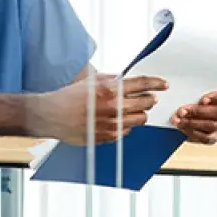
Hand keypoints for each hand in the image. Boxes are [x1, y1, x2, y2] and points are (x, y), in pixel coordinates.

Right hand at [27, 73, 166, 144]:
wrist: (52, 115)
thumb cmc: (69, 97)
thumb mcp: (91, 81)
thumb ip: (112, 79)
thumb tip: (128, 80)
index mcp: (110, 89)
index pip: (142, 83)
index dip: (156, 83)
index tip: (164, 84)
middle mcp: (113, 106)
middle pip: (146, 102)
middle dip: (150, 99)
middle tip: (150, 98)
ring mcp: (112, 123)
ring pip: (140, 119)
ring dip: (140, 113)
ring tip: (133, 110)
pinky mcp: (108, 136)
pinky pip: (127, 131)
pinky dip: (126, 125)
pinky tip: (118, 120)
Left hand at [173, 86, 216, 143]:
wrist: (181, 105)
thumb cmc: (190, 90)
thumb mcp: (193, 83)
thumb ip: (193, 83)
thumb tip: (170, 85)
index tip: (203, 99)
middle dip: (199, 112)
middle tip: (181, 111)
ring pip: (213, 126)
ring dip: (192, 123)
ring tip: (177, 120)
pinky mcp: (213, 136)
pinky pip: (207, 138)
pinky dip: (193, 133)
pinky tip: (181, 128)